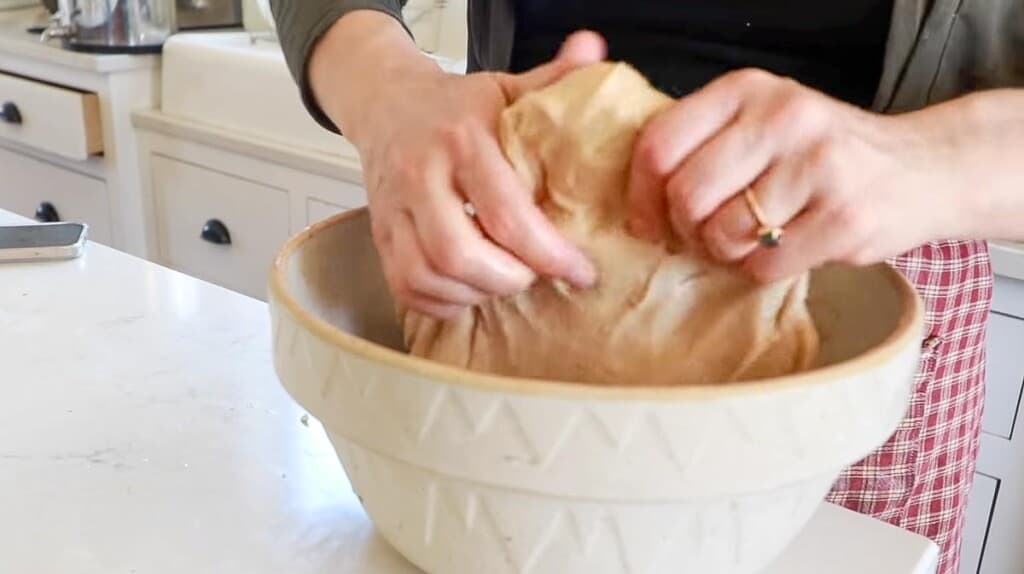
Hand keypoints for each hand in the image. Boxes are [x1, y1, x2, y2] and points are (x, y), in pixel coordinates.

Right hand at [342, 32, 604, 317]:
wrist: (386, 104)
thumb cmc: (455, 106)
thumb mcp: (504, 87)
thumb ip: (552, 79)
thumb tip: (595, 51)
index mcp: (462, 139)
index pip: (505, 214)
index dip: (548, 254)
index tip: (580, 270)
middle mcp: (421, 176)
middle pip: (460, 254)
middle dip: (509, 279)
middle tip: (535, 276)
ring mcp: (394, 209)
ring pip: (427, 275)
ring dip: (475, 293)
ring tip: (505, 282)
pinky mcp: (379, 234)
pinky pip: (405, 287)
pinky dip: (442, 301)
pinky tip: (470, 290)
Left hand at [627, 68, 963, 280]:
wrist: (921, 170)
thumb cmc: (818, 155)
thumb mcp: (759, 122)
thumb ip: (702, 143)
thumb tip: (635, 205)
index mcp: (746, 90)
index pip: (659, 144)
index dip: (641, 196)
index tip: (646, 222)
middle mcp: (782, 117)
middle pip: (686, 195)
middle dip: (686, 230)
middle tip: (705, 235)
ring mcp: (817, 165)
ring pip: (722, 235)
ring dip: (725, 253)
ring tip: (750, 239)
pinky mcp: (844, 217)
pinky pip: (764, 265)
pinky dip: (761, 270)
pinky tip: (784, 250)